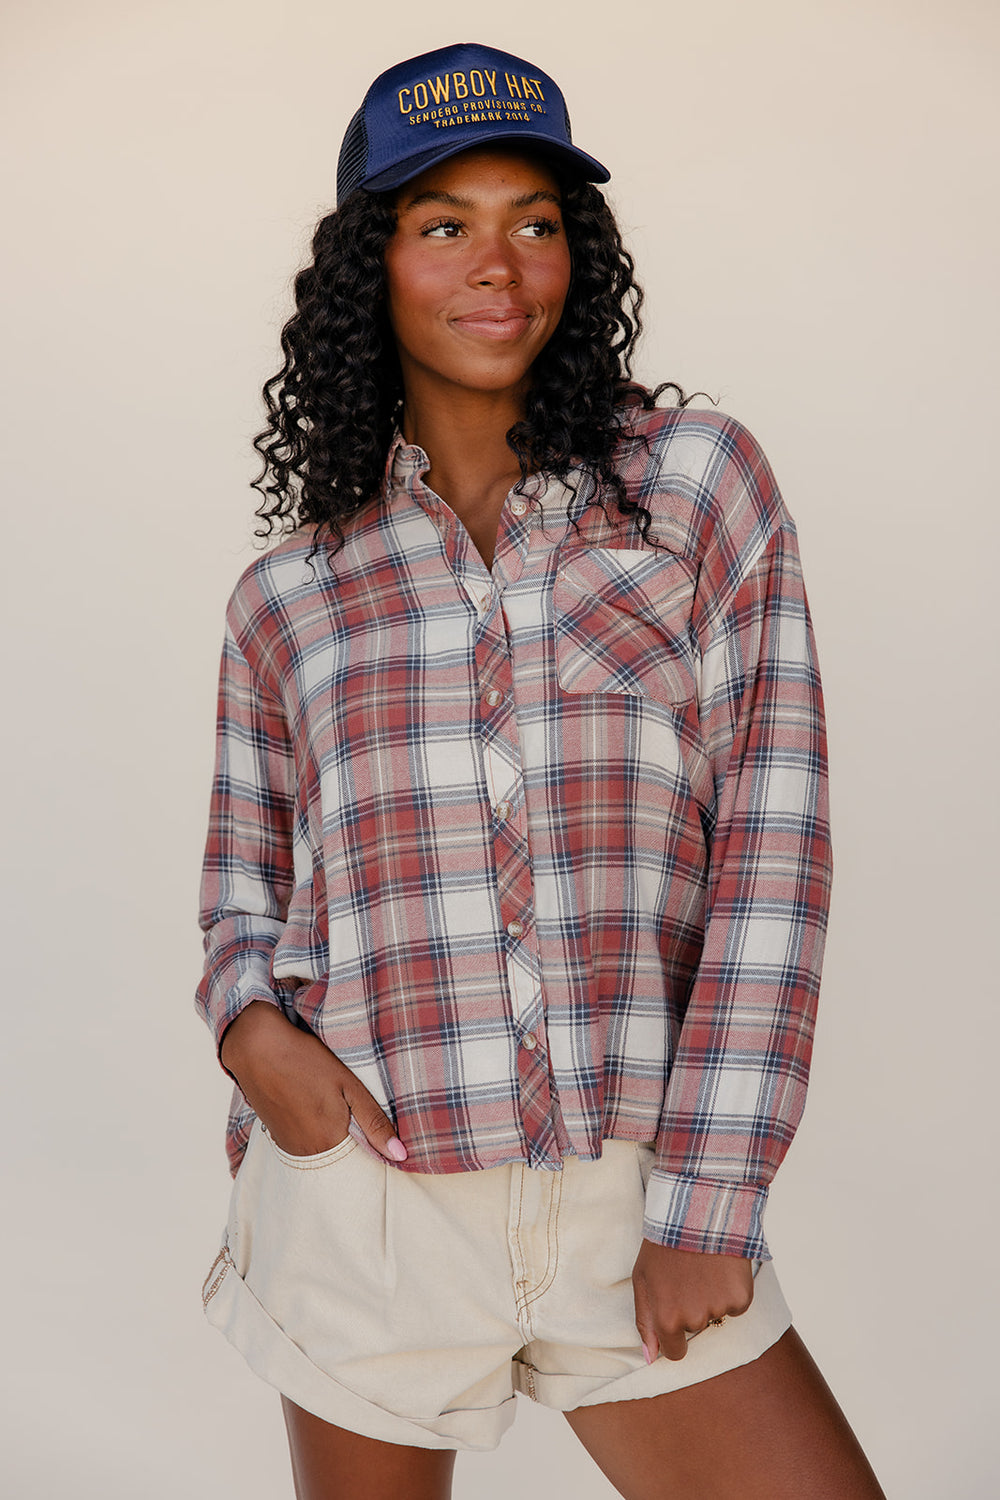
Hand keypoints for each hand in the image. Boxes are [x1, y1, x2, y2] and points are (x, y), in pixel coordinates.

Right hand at [219, 1001, 406, 1161]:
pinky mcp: (277, 1137)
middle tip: (358, 1120)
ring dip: (332, 1140)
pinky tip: (314, 1110)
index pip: (361, 1165)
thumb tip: (401, 1155)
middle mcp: (306, 1153)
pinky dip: (314, 1135)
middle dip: (354, 1147)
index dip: (374, 1151)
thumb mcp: (348, 1085)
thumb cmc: (305, 1061)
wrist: (257, 1048)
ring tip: (333, 1111)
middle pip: (340, 1161)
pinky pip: (303, 1146)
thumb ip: (375, 1122)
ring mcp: (288, 1146)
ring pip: (321, 1154)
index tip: (382, 1138)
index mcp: (329, 1143)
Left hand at [632, 1238, 753, 1361]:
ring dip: (711, 1296)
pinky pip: (737, 1305)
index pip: (675, 1352)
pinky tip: (721, 1268)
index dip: (675, 1335)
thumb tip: (651, 1358)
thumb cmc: (664, 1245)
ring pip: (716, 1314)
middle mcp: (693, 1319)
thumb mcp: (642, 1279)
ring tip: (702, 1266)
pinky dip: (732, 1290)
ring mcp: (719, 1308)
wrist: (696, 1212)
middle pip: (695, 1328)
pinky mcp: (742, 1297)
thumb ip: (645, 1321)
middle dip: (691, 1306)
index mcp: (666, 1318)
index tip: (676, 1312)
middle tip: (686, 1275)